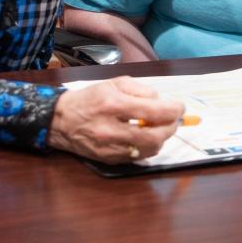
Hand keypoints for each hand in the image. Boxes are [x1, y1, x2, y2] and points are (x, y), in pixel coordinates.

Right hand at [47, 76, 184, 162]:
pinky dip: (148, 147)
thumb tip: (162, 101)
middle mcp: (111, 129)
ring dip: (162, 139)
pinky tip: (147, 137)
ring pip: (149, 150)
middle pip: (154, 136)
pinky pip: (138, 157)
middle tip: (174, 120)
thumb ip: (140, 89)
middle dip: (171, 128)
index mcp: (113, 105)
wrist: (62, 120)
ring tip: (161, 128)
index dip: (173, 110)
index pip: (153, 111)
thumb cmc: (91, 98)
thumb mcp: (114, 83)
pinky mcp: (109, 159)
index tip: (180, 107)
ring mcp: (110, 147)